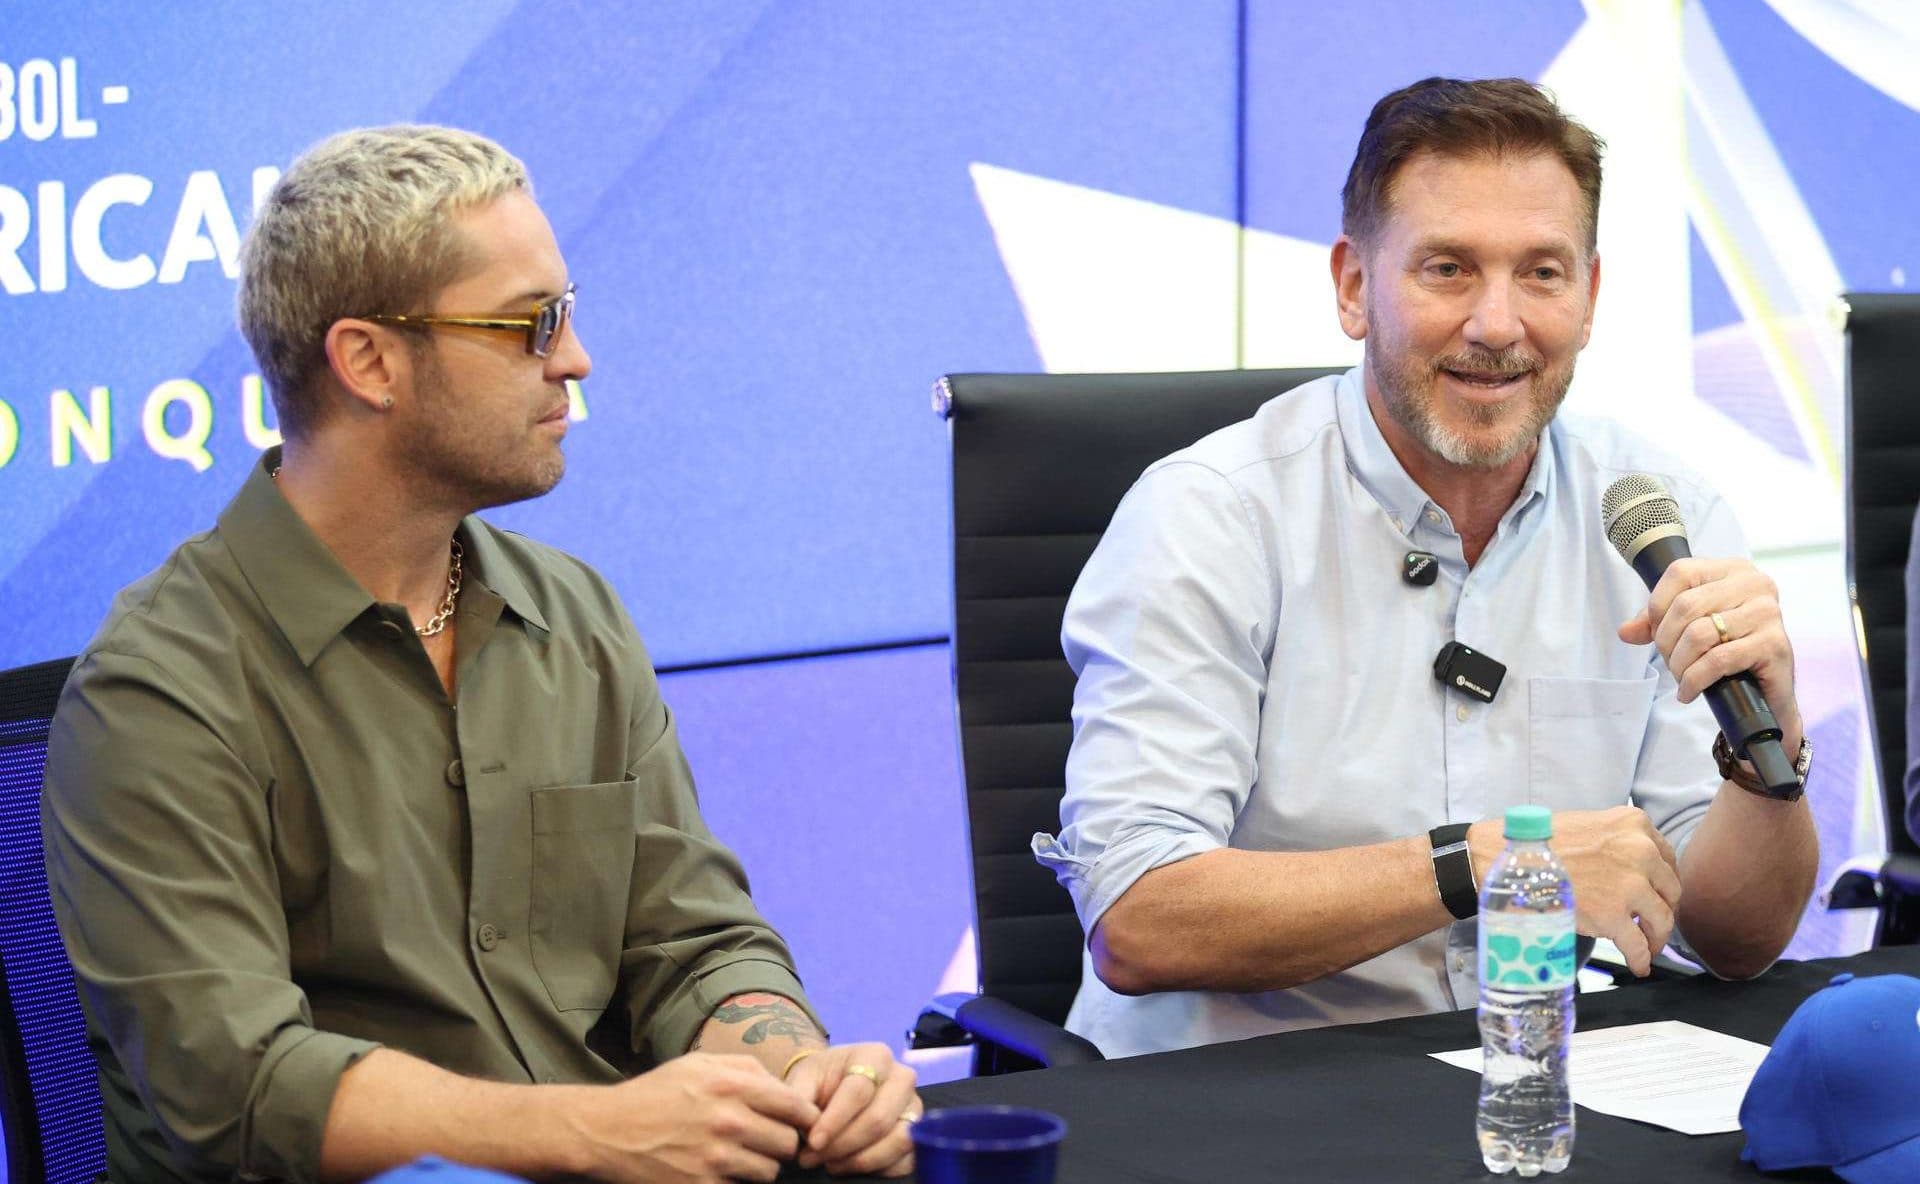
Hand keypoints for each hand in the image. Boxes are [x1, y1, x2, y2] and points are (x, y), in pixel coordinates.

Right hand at [579, 1052, 818, 1182]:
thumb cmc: (656, 1094)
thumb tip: (783, 1087)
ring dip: (760, 1167)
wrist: (607, 1131)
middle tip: (765, 1141)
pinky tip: (721, 1171)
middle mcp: (728, 1121)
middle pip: (788, 1143)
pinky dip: (737, 1182)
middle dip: (781, 1143)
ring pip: (770, 1172)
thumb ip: (745, 1069)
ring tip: (739, 1157)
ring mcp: (716, 1159)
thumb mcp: (699, 1064)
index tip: (802, 1123)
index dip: (805, 1117)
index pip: (796, 1106)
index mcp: (731, 1086)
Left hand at [783, 1042, 919, 1176]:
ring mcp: (914, 1107)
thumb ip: (799, 1098)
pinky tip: (850, 1165)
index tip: (812, 1142)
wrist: (835, 1085)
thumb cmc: (821, 1079)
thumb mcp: (804, 1079)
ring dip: (860, 1160)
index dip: (834, 1121)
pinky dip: (878, 1169)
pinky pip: (907, 1159)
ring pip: (898, 1141)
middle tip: (813, 1157)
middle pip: (879, 1119)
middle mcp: (902, 1078)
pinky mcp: (918, 1134)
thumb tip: (806, 1125)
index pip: (859, 1091)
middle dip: (843, 1145)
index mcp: (875, 1056)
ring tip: (830, 1163)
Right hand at [1502, 806, 1680, 976]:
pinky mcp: (1614, 915)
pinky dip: (1641, 958)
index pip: (1667, 859)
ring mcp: (1630, 885)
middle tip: (1652, 924)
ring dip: (1656, 938)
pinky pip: (1638, 945)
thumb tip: (1628, 869)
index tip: (1657, 896)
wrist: (1509, 860)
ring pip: (1661, 920)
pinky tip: (1638, 964)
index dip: (1662, 883)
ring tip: (1647, 947)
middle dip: (1662, 910)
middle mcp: (1640, 851)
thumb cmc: (1539, 843)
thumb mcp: (1588, 826)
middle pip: (1670, 890)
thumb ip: (1616, 842)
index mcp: (1634, 824)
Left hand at [1616, 556, 1802, 752]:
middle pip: (1686, 606)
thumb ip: (1658, 623)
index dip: (1657, 606)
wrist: (1768, 692)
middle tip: (1670, 663)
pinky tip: (1689, 691)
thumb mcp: (1691, 627)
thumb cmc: (1729, 651)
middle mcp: (1756, 584)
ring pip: (1699, 634)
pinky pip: (1717, 660)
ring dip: (1680, 663)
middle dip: (1667, 641)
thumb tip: (1625, 631)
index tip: (1656, 633)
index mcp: (1734, 570)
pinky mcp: (1775, 645)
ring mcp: (1768, 613)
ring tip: (1681, 677)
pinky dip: (1694, 680)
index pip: (1680, 573)